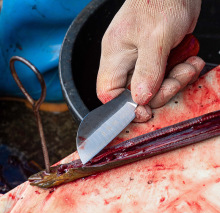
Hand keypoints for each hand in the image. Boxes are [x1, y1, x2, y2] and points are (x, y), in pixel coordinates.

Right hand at [97, 0, 204, 121]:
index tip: (145, 111)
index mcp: (114, 56)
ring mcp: (140, 63)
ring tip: (189, 65)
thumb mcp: (156, 37)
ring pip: (153, 89)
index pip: (108, 92)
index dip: (124, 106)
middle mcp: (124, 63)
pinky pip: (165, 79)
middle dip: (160, 93)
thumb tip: (140, 99)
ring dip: (174, 82)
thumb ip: (148, 70)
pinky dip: (180, 74)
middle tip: (177, 79)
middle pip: (135, 95)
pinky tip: (190, 62)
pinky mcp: (155, 62)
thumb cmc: (160, 1)